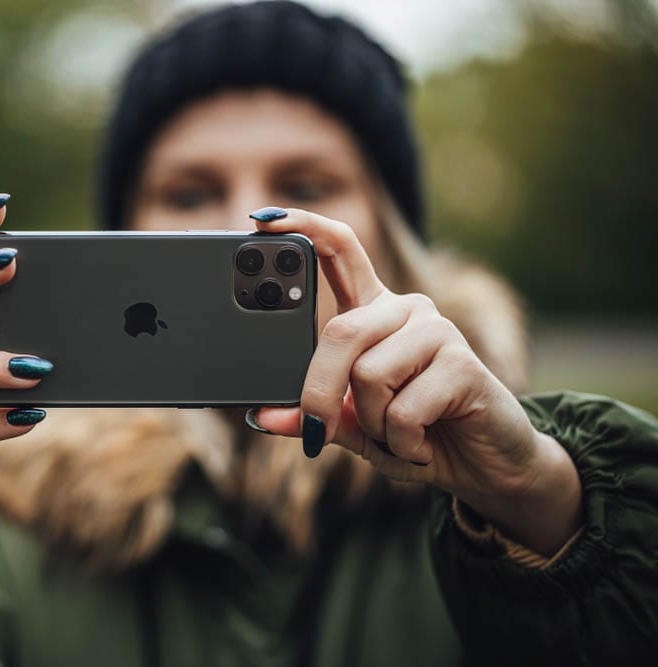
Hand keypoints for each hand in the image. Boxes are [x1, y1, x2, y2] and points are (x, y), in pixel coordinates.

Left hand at [248, 207, 581, 555]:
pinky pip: (402, 408)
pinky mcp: (462, 362)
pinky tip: (422, 444)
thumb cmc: (416, 435)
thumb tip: (264, 415)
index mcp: (373, 312)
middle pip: (340, 331)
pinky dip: (402, 441)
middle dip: (319, 393)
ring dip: (372, 424)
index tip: (266, 222)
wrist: (483, 465)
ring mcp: (437, 329)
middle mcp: (405, 309)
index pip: (340, 251)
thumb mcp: (354, 426)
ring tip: (397, 435)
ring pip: (368, 374)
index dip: (306, 228)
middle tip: (319, 432)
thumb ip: (314, 414)